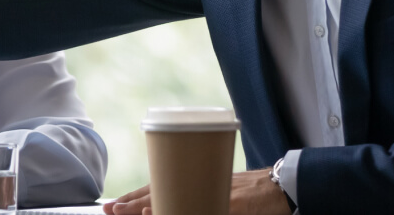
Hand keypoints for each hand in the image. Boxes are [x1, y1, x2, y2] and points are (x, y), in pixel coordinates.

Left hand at [106, 170, 289, 214]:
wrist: (283, 187)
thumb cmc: (252, 189)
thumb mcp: (219, 187)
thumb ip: (198, 193)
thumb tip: (164, 206)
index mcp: (195, 182)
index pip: (159, 189)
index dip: (134, 197)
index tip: (114, 204)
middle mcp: (199, 186)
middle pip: (160, 193)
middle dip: (132, 203)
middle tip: (110, 209)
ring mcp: (212, 195)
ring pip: (175, 202)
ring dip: (148, 207)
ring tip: (125, 212)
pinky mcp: (229, 204)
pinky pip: (201, 209)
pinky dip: (182, 211)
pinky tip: (162, 212)